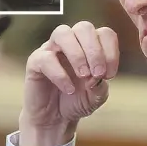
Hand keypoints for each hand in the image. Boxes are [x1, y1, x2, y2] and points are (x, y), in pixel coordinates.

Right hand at [19, 22, 118, 145]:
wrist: (55, 118)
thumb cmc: (78, 100)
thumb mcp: (97, 96)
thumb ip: (100, 84)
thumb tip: (96, 75)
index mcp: (90, 45)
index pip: (104, 34)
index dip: (111, 52)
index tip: (110, 75)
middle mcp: (71, 42)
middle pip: (84, 28)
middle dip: (95, 51)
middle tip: (98, 73)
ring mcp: (52, 49)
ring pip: (62, 33)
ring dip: (77, 55)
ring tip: (84, 76)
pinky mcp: (35, 62)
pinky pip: (46, 58)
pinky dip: (60, 74)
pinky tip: (68, 89)